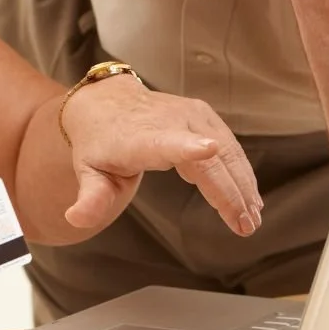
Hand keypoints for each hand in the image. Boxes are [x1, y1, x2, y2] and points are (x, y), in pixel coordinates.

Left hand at [60, 74, 262, 236]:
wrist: (106, 103)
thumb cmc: (100, 144)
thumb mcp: (88, 172)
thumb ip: (90, 198)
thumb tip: (76, 218)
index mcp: (140, 138)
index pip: (164, 142)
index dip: (186, 148)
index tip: (208, 150)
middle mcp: (169, 121)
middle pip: (208, 158)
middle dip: (230, 192)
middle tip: (245, 226)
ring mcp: (190, 115)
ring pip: (227, 152)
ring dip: (243, 186)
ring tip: (253, 219)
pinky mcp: (204, 116)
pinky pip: (231, 147)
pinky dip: (243, 173)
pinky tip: (250, 198)